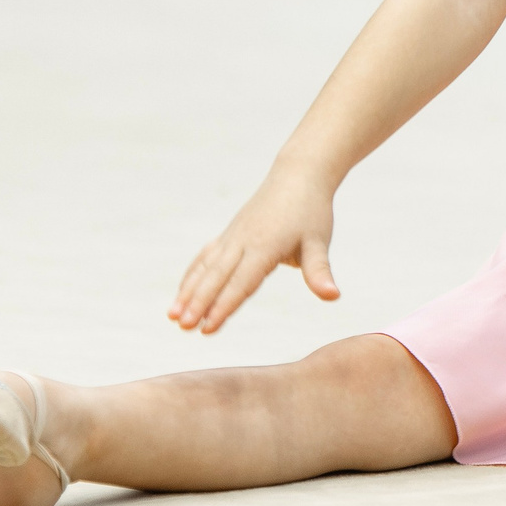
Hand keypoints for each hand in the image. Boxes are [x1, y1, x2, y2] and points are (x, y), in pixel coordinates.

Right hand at [168, 176, 339, 334]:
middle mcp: (243, 241)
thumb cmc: (311, 212)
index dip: (224, 306)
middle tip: (182, 327)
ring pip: (205, 267)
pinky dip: (192, 276)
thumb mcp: (319, 242)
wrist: (298, 176)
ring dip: (188, 291)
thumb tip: (333, 296)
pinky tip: (181, 295)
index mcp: (265, 246)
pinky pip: (205, 257)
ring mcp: (233, 237)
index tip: (207, 329)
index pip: (241, 282)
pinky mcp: (229, 234)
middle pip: (217, 276)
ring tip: (171, 317)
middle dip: (199, 303)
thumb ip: (320, 271)